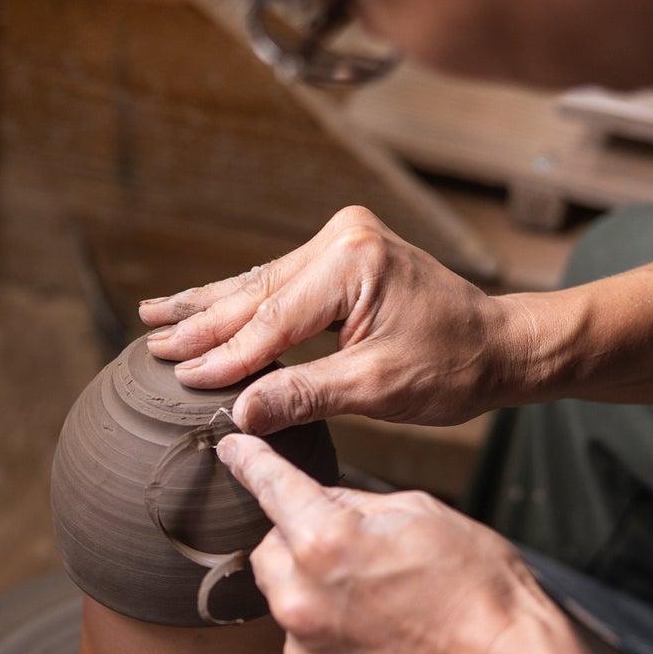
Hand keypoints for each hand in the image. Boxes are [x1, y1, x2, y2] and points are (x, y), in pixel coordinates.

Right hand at [141, 206, 529, 433]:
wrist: (502, 345)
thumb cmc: (453, 368)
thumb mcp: (377, 389)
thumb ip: (304, 396)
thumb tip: (239, 414)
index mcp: (352, 263)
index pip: (271, 320)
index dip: (224, 355)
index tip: (180, 376)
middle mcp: (343, 239)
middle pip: (256, 293)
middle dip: (202, 322)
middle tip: (149, 341)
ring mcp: (343, 242)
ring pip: (261, 285)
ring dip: (211, 307)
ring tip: (155, 316)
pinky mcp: (344, 255)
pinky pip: (281, 284)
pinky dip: (243, 304)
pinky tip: (203, 308)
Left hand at [217, 432, 574, 653]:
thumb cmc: (480, 591)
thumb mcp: (422, 514)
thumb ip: (358, 506)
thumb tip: (324, 503)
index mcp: (324, 540)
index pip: (270, 486)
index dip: (250, 462)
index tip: (233, 450)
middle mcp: (300, 597)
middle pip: (269, 552)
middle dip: (299, 543)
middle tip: (357, 551)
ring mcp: (305, 649)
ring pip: (288, 601)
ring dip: (316, 592)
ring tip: (383, 602)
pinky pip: (309, 644)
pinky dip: (333, 635)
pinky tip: (383, 636)